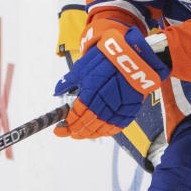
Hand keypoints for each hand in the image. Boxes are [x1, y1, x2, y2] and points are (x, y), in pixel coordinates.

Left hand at [53, 26, 169, 139]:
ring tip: (81, 134)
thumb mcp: (83, 66)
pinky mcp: (130, 109)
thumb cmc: (108, 59)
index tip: (59, 129)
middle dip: (75, 131)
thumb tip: (57, 91)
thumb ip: (69, 81)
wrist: (134, 56)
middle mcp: (104, 102)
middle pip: (87, 124)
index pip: (76, 115)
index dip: (67, 125)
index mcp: (90, 92)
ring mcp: (119, 108)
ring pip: (101, 128)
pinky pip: (117, 126)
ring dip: (89, 134)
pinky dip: (106, 131)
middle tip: (69, 132)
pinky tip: (100, 132)